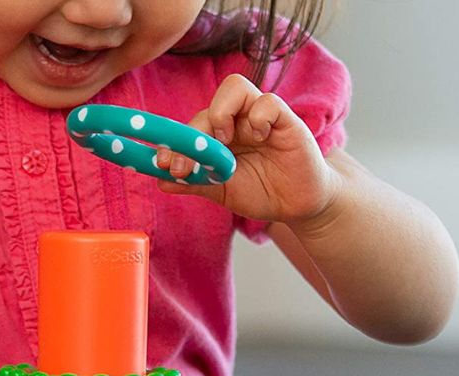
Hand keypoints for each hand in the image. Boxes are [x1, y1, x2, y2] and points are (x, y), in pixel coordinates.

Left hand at [156, 73, 342, 226]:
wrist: (297, 205)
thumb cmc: (261, 192)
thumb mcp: (222, 191)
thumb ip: (195, 182)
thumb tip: (160, 182)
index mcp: (218, 135)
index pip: (191, 126)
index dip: (173, 141)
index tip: (162, 163)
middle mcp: (236, 120)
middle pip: (207, 107)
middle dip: (192, 136)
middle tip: (187, 167)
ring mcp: (260, 117)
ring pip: (234, 86)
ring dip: (221, 112)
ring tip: (225, 142)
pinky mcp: (286, 120)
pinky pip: (268, 102)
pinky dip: (258, 117)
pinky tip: (260, 138)